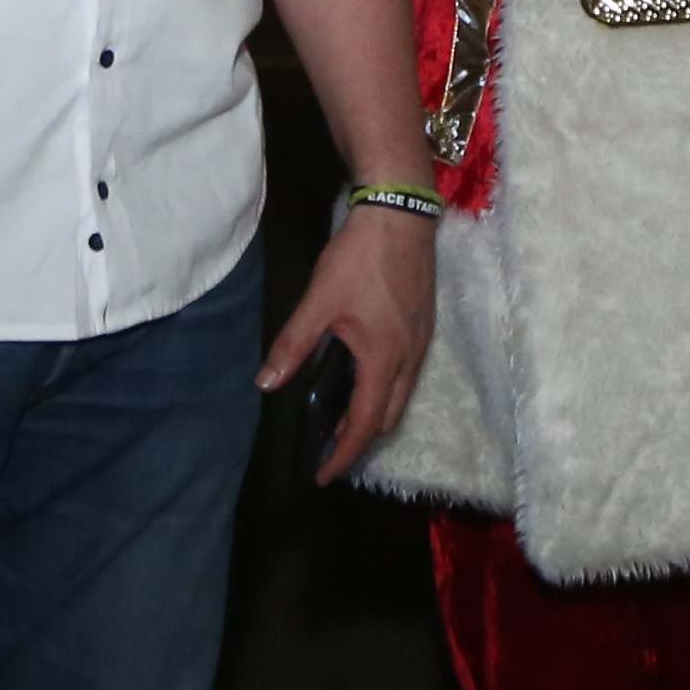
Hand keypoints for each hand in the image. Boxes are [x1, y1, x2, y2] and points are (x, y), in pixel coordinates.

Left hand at [254, 203, 436, 483]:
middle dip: (359, 441)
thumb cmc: (360, 259)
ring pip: (400, 398)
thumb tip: (266, 383)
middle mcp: (409, 359)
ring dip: (373, 416)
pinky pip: (408, 376)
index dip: (342, 455)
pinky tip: (364, 376)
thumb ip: (293, 344)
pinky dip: (385, 391)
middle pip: (387, 418)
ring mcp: (421, 342)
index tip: (322, 474)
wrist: (401, 215)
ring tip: (340, 418)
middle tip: (327, 448)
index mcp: (382, 360)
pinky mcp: (424, 326)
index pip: (362, 425)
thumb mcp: (319, 301)